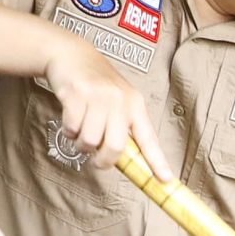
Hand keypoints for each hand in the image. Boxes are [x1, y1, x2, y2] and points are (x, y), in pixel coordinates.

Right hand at [40, 37, 173, 182]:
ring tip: (80, 132)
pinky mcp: (76, 94)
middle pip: (115, 146)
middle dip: (102, 161)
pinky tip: (71, 119)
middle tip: (95, 160)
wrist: (72, 55)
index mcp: (135, 105)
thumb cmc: (97, 85)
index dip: (157, 161)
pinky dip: (69, 131)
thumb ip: (123, 127)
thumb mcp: (119, 100)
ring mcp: (98, 96)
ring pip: (90, 141)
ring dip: (81, 144)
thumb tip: (123, 161)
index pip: (149, 138)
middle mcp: (120, 100)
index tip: (166, 180)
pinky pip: (72, 129)